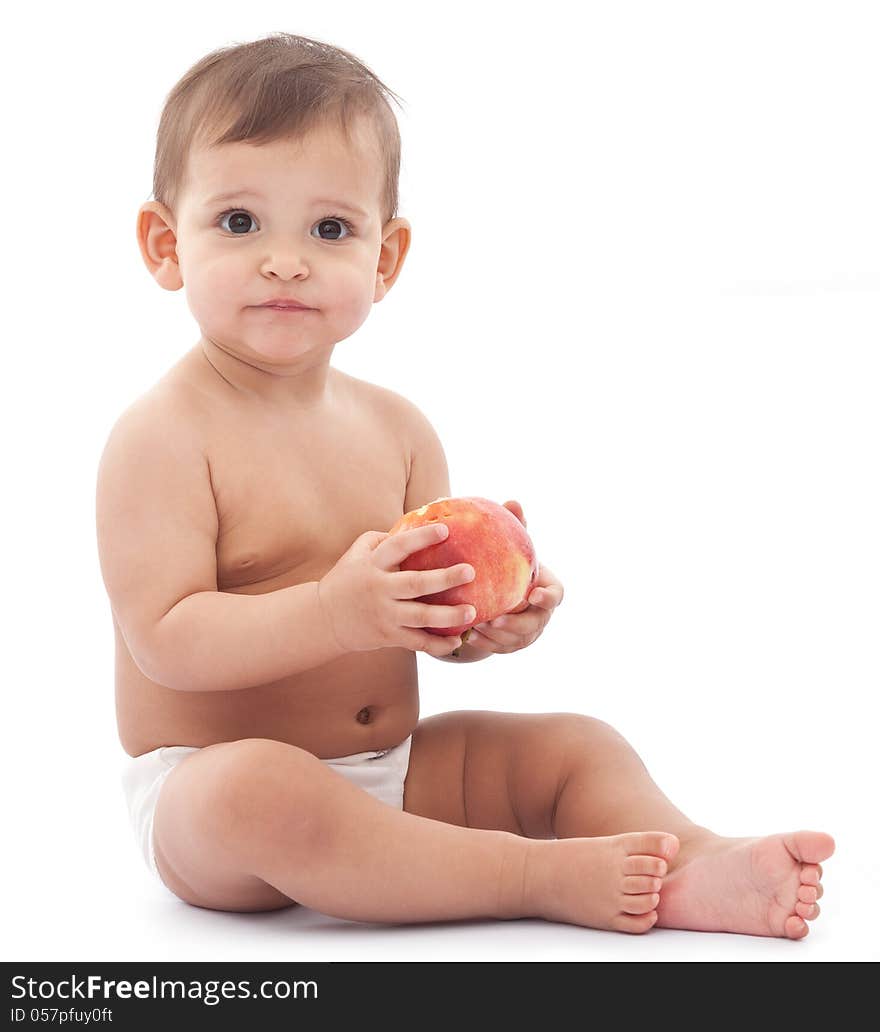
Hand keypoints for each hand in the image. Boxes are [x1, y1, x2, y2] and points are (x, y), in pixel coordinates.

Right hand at [317, 524, 475, 657]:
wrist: (324, 619)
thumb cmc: (347, 580)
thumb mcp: (356, 553)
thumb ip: (382, 539)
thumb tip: (415, 525)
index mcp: (373, 565)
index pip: (398, 547)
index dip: (421, 538)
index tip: (445, 530)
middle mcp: (380, 589)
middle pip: (415, 584)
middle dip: (444, 578)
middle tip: (470, 571)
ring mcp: (385, 615)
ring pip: (420, 617)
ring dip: (448, 616)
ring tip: (472, 612)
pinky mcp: (388, 636)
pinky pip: (416, 642)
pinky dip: (437, 645)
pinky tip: (457, 641)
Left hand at [464, 499, 563, 656]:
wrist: (500, 588)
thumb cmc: (510, 561)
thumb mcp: (513, 545)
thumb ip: (515, 525)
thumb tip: (512, 501)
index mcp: (547, 588)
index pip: (557, 595)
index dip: (548, 597)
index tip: (533, 594)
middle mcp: (541, 613)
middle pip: (536, 623)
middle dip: (517, 623)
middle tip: (497, 618)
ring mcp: (528, 632)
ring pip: (518, 640)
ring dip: (498, 636)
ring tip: (478, 626)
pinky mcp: (511, 644)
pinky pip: (501, 648)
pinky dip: (487, 644)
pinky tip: (468, 637)